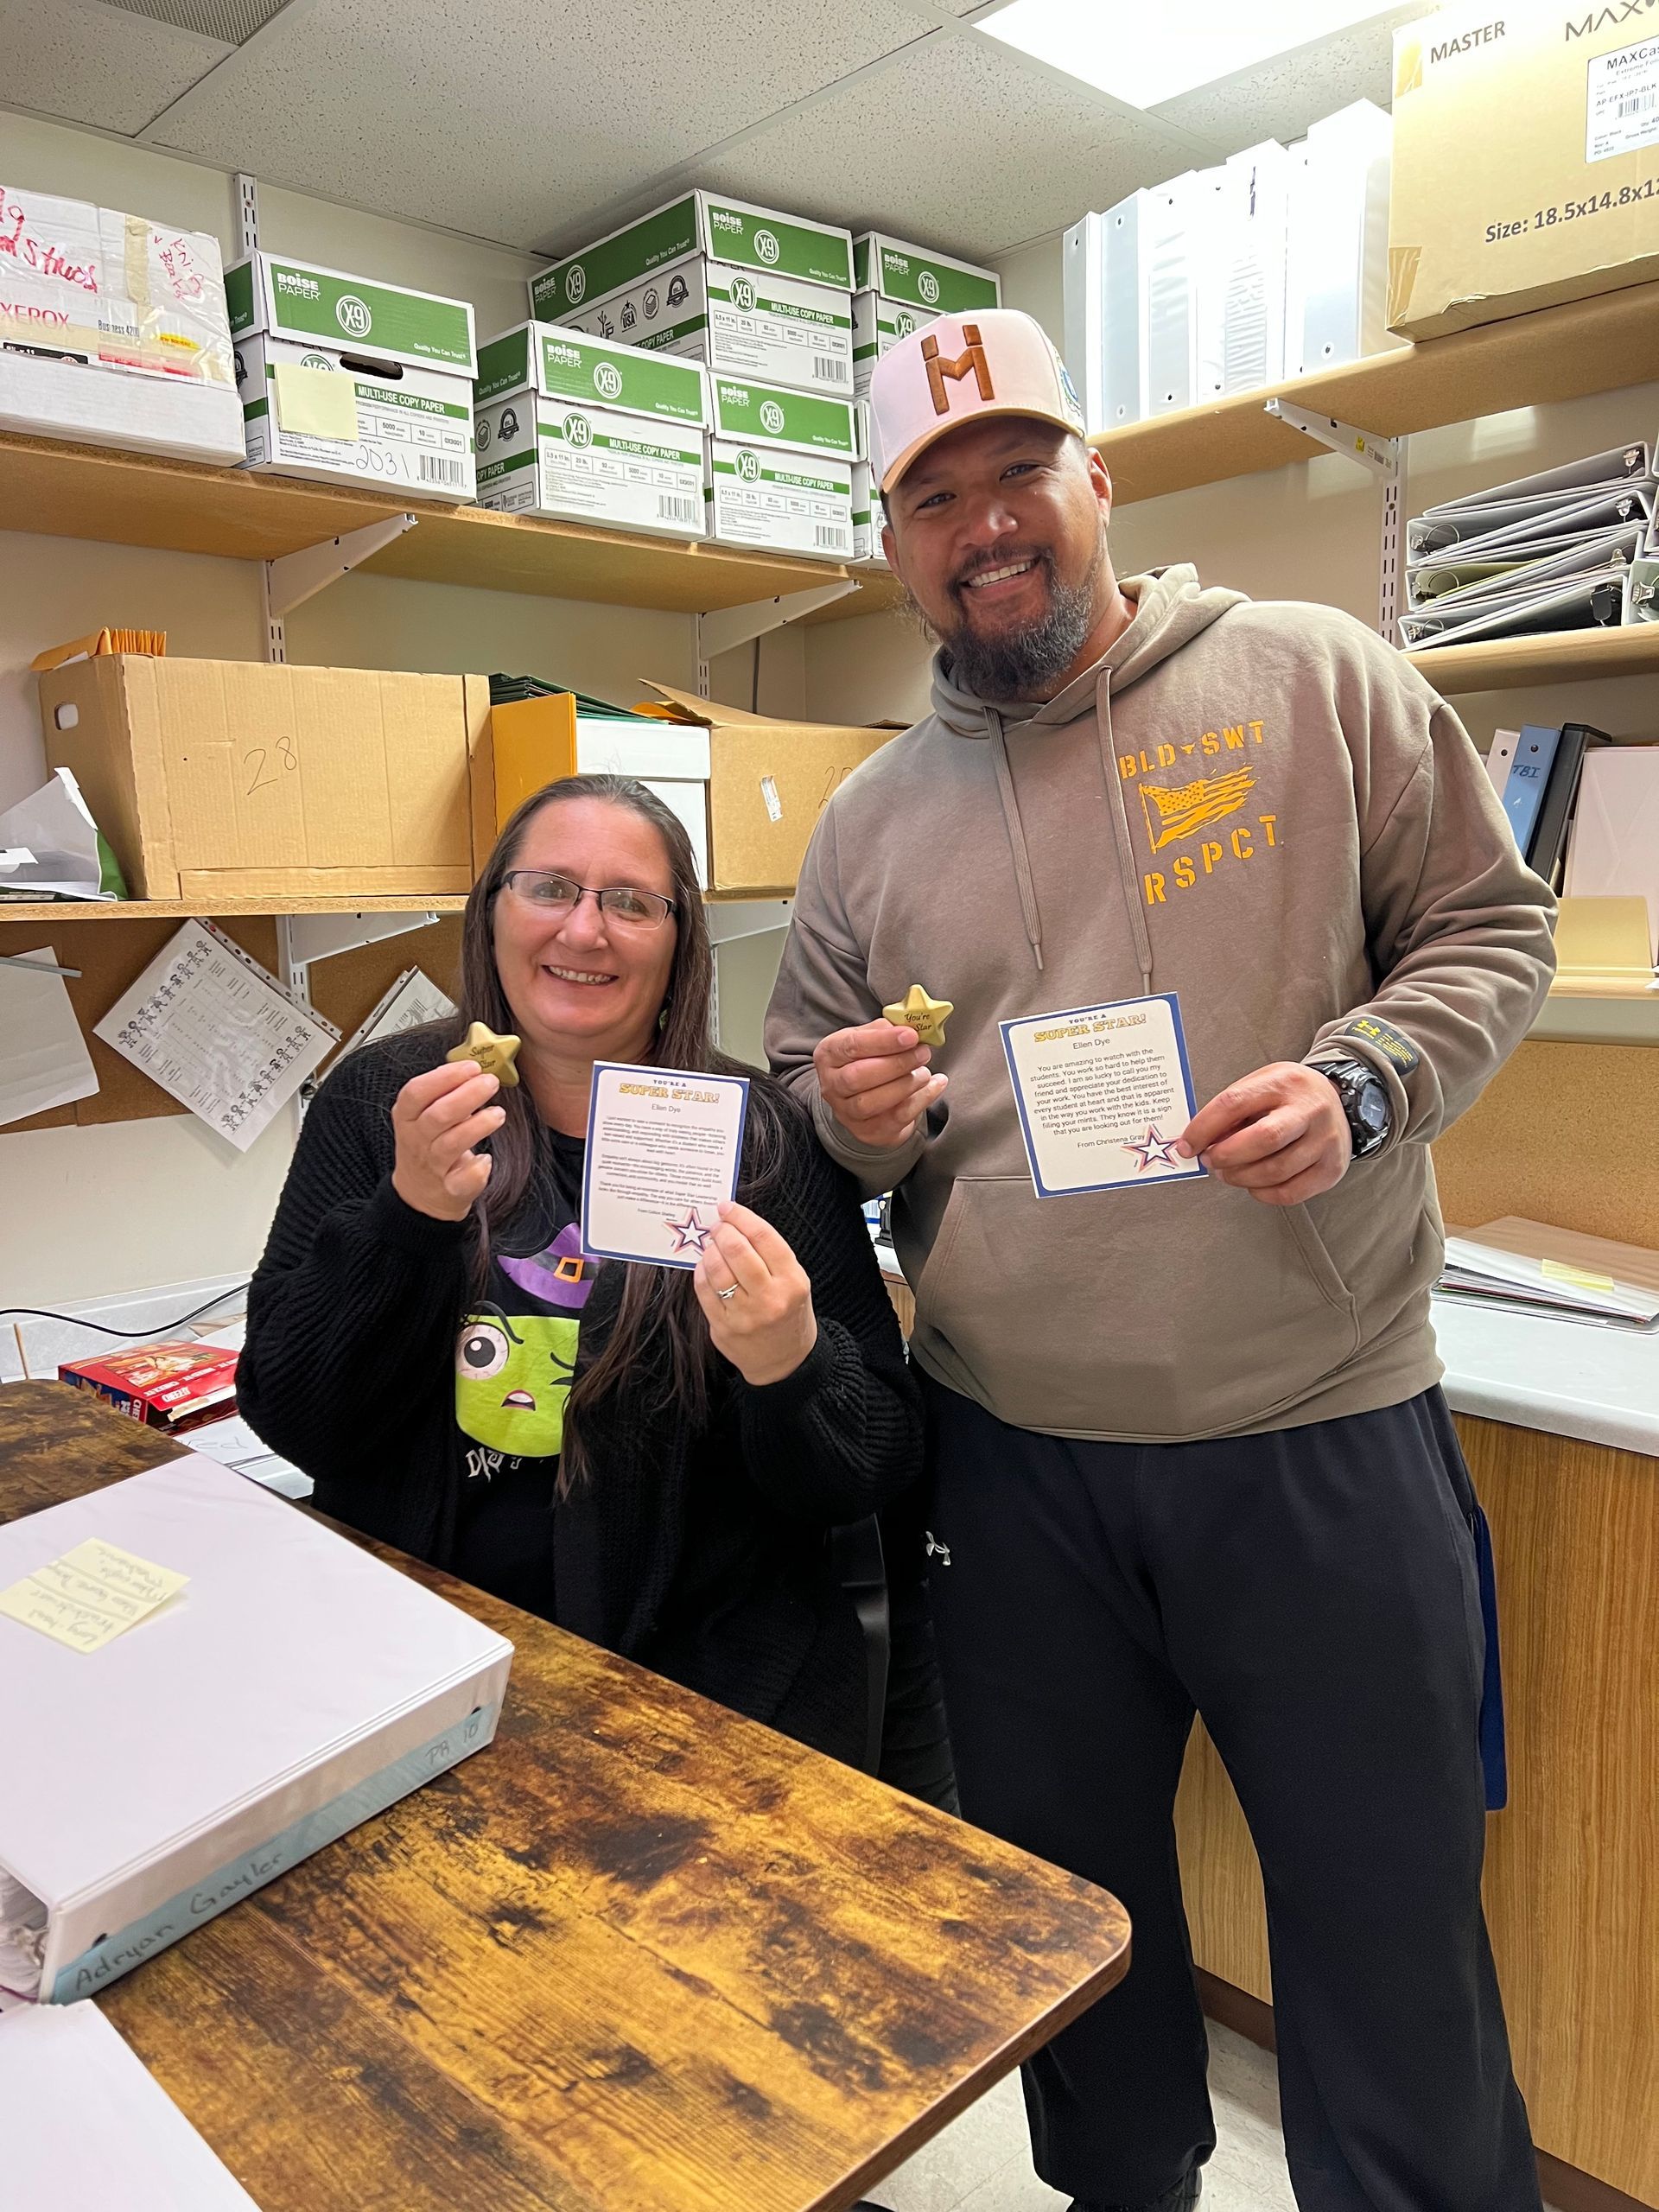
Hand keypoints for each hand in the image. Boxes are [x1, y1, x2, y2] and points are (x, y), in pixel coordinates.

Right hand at [390, 1060, 504, 1221]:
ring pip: (452, 1144)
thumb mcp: (423, 1116)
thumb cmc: (427, 1146)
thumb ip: (443, 1093)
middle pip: (438, 1115)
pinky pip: (464, 1179)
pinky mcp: (449, 1189)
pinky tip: (486, 1158)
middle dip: (467, 1095)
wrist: (420, 1195)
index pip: (416, 1092)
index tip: (471, 1067)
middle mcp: (416, 1141)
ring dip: (478, 1126)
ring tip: (499, 1113)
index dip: (444, 1077)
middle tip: (491, 1083)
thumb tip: (475, 1068)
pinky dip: (478, 1167)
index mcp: (407, 1117)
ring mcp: (432, 1166)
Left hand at [693, 1202, 817, 1386]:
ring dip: (710, 1250)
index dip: (741, 1217)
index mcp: (792, 1281)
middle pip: (738, 1250)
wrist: (786, 1361)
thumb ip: (770, 1255)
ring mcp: (745, 1315)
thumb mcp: (795, 1282)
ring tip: (711, 1244)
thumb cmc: (789, 1313)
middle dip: (722, 1230)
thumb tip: (735, 1224)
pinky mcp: (724, 1327)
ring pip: (717, 1269)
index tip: (728, 1208)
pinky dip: (701, 1272)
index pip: (764, 1237)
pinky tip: (704, 1265)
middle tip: (718, 1225)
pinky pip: (704, 1291)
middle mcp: (770, 1298)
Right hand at [815, 1020, 947, 1149]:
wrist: (862, 1098)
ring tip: (925, 1071)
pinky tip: (935, 1085)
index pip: (852, 1046)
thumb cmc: (867, 1060)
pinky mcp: (868, 1131)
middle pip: (858, 1077)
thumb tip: (910, 1025)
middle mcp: (831, 1085)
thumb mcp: (868, 1038)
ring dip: (906, 1084)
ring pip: (872, 1101)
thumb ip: (885, 1029)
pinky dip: (920, 1100)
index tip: (911, 1035)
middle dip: (896, 1064)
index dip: (883, 1041)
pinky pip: (895, 1117)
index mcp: (829, 1054)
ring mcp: (847, 1112)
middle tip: (922, 1053)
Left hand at [1178, 1062, 1351, 1207]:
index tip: (1186, 1146)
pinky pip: (1290, 1193)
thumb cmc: (1290, 1095)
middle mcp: (1310, 1110)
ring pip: (1275, 1171)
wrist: (1338, 1101)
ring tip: (1228, 1173)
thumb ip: (1231, 1110)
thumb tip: (1200, 1142)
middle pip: (1263, 1139)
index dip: (1204, 1128)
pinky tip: (1253, 1184)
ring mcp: (1325, 1140)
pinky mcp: (1331, 1169)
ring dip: (1240, 1178)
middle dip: (1226, 1156)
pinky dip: (1262, 1194)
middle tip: (1210, 1161)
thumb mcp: (1261, 1085)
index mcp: (1284, 1082)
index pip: (1234, 1103)